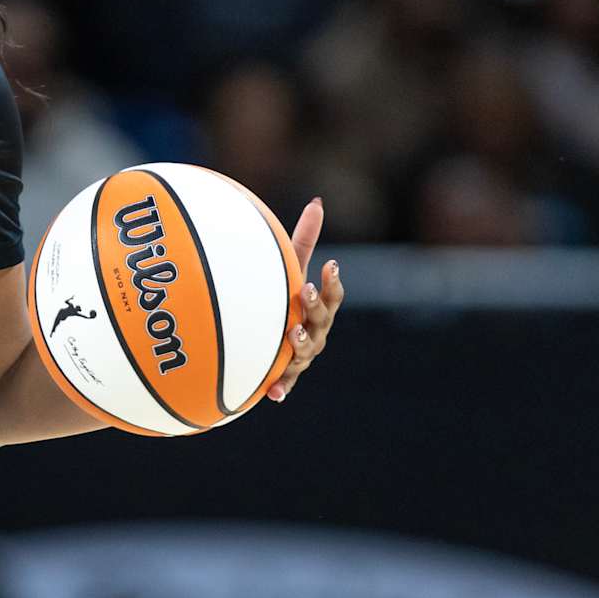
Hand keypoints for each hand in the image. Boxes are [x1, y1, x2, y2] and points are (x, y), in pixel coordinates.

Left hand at [268, 197, 342, 401]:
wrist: (266, 342)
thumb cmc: (282, 300)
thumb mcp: (290, 270)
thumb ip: (303, 240)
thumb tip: (317, 202)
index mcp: (318, 308)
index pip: (332, 294)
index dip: (332, 281)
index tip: (329, 265)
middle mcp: (314, 332)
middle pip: (321, 320)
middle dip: (314, 305)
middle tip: (304, 289)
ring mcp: (300, 356)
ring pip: (305, 351)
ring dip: (300, 343)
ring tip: (290, 334)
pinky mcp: (283, 375)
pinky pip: (283, 383)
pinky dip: (280, 388)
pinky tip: (273, 395)